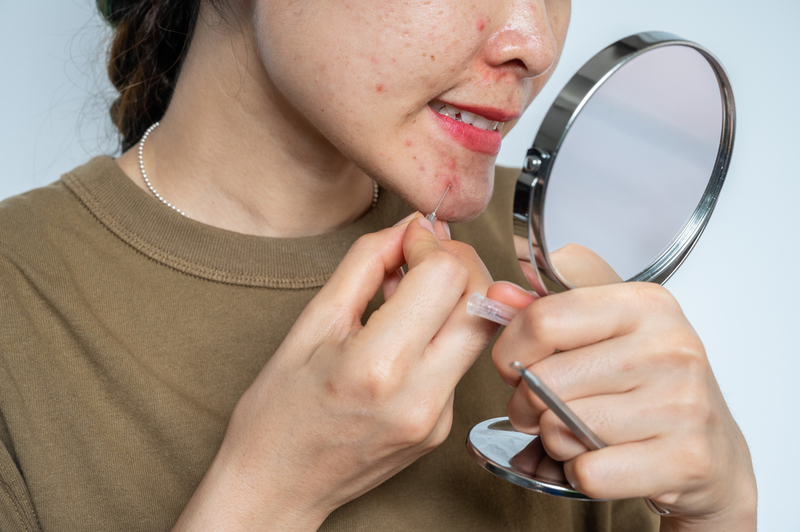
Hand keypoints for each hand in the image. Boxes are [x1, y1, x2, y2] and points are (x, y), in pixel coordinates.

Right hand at [174, 214, 497, 530]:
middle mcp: (419, 396)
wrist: (276, 486)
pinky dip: (442, 335)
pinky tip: (406, 336)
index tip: (409, 239)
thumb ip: (365, 265)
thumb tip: (406, 230)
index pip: (445, 277)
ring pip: (478, 332)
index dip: (431, 243)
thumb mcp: (311, 323)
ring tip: (408, 295)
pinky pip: (459, 363)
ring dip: (455, 298)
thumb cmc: (278, 412)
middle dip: (458, 264)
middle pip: (481, 302)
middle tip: (421, 257)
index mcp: (378, 365)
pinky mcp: (443, 429)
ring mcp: (437, 418)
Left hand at [487, 278, 756, 531]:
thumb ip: (545, 307)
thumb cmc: (649, 384)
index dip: (510, 350)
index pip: (543, 320)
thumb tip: (498, 296)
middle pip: (545, 380)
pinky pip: (589, 472)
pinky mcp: (685, 458)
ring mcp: (683, 403)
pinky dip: (581, 474)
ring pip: (562, 429)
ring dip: (556, 440)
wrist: (712, 450)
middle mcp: (670, 347)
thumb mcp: (603, 329)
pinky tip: (603, 459)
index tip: (513, 365)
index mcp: (645, 304)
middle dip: (526, 404)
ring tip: (580, 432)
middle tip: (544, 409)